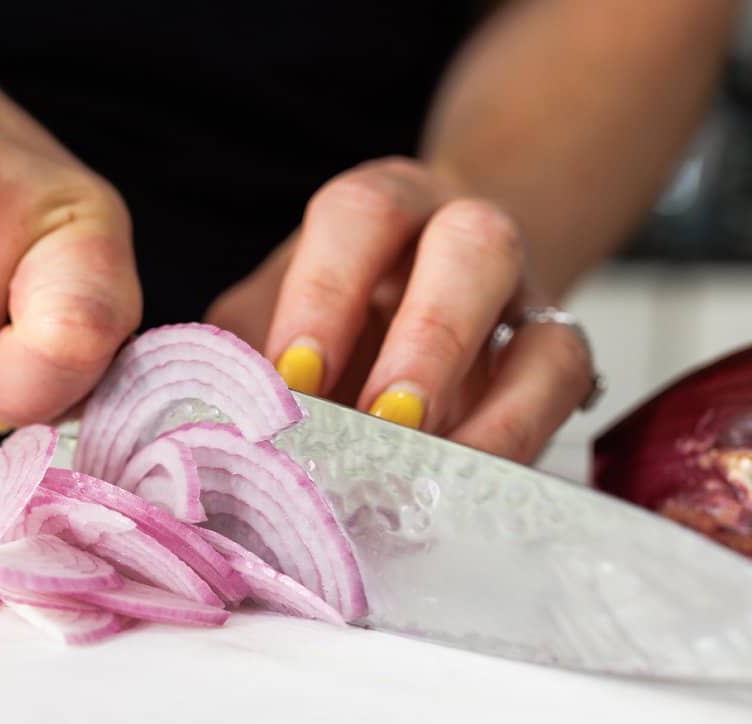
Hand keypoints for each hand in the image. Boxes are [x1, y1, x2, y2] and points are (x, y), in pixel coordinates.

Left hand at [206, 157, 592, 462]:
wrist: (423, 296)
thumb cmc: (329, 313)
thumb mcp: (271, 313)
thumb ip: (237, 355)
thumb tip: (187, 429)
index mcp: (376, 212)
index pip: (358, 218)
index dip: (326, 297)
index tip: (293, 380)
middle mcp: (460, 237)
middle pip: (473, 246)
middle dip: (430, 340)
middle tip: (384, 421)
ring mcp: (523, 303)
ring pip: (545, 329)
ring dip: (491, 412)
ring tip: (432, 468)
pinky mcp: (555, 363)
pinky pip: (564, 396)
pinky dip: (518, 439)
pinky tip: (464, 484)